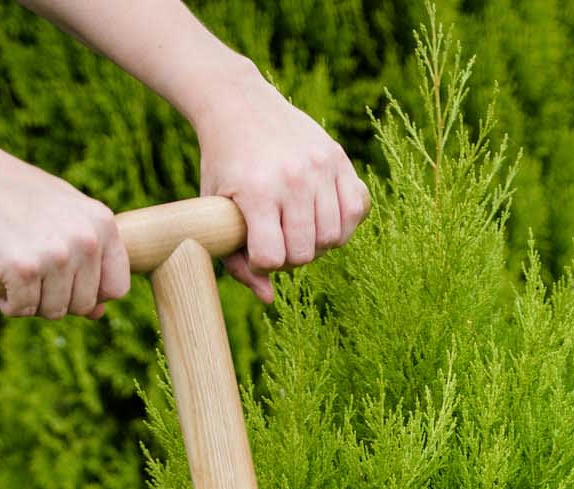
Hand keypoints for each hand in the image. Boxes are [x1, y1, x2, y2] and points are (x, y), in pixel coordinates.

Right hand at [0, 146, 130, 318]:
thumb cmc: (16, 196)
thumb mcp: (64, 216)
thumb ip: (88, 259)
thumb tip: (99, 314)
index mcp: (103, 224)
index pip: (117, 288)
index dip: (93, 294)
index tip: (68, 282)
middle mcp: (85, 240)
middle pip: (83, 305)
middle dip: (58, 300)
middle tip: (34, 276)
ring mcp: (56, 256)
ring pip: (54, 311)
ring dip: (32, 302)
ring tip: (15, 273)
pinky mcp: (23, 269)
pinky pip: (22, 310)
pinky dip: (8, 304)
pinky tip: (0, 279)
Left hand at [195, 68, 370, 302]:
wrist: (238, 103)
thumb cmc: (224, 163)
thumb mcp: (215, 210)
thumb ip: (236, 260)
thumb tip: (268, 299)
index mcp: (257, 192)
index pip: (272, 258)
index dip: (262, 263)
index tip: (253, 247)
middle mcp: (294, 178)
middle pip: (305, 253)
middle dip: (290, 256)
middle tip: (277, 238)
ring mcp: (320, 166)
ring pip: (334, 238)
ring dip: (316, 243)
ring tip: (298, 228)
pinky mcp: (338, 157)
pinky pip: (358, 209)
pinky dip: (344, 222)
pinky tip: (323, 215)